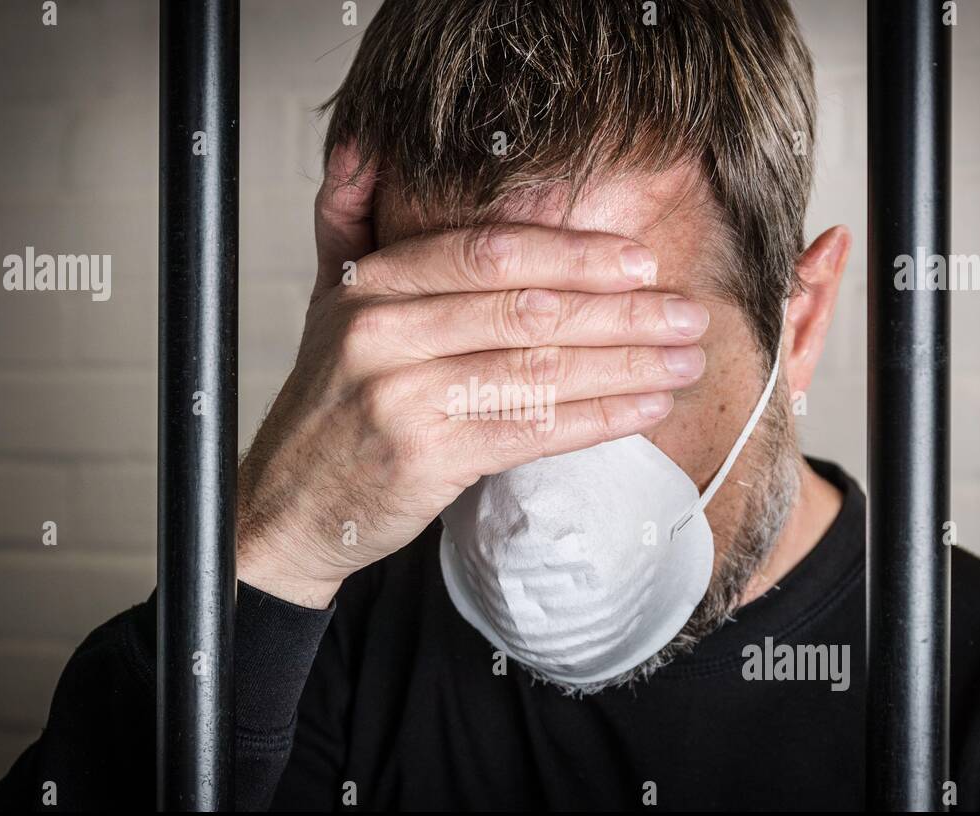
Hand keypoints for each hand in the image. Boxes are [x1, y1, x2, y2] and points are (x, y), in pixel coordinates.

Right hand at [236, 144, 709, 606]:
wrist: (291, 506)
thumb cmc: (332, 407)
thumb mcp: (331, 306)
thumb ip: (353, 225)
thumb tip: (364, 146)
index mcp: (370, 284)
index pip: (489, 253)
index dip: (574, 254)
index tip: (640, 261)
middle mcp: (383, 332)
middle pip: (526, 309)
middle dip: (620, 311)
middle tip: (688, 313)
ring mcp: (403, 395)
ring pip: (539, 370)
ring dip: (626, 365)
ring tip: (684, 361)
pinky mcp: (428, 456)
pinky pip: (533, 429)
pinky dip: (598, 419)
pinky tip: (645, 408)